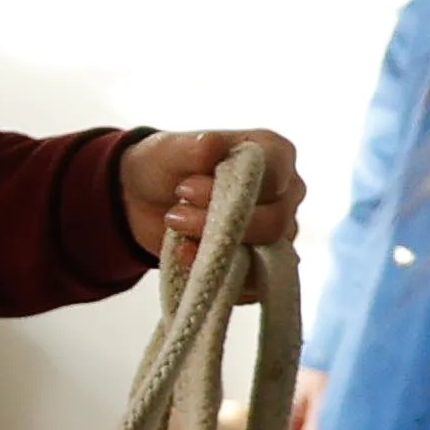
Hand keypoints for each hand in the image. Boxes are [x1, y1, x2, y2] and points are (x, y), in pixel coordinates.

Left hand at [117, 125, 299, 268]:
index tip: (183, 189)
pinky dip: (220, 278)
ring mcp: (279, 233)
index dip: (231, 189)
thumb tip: (211, 144)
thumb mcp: (168, 150)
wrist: (144, 202)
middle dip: (218, 224)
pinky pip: (254, 285)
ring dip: (216, 252)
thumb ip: (191, 147)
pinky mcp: (262, 266)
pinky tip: (188, 261)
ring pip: (265, 256)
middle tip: (174, 215)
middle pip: (275, 223)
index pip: (275, 178)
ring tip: (178, 241)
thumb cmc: (166, 166)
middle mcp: (286, 195)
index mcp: (275, 155)